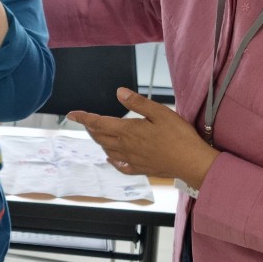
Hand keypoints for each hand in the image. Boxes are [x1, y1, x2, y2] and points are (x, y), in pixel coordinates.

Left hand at [67, 88, 219, 189]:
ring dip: (99, 141)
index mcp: (127, 131)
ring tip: (97, 134)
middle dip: (90, 128)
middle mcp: (125, 147)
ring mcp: (132, 160)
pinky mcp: (140, 169)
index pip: (98, 123)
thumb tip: (119, 92)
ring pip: (108, 150)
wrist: (191, 163)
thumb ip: (138, 103)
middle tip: (86, 121)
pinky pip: (120, 166)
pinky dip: (112, 160)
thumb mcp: (160, 112)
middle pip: (100, 137)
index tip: (71, 114)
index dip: (83, 118)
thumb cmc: (179, 136)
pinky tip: (112, 158)